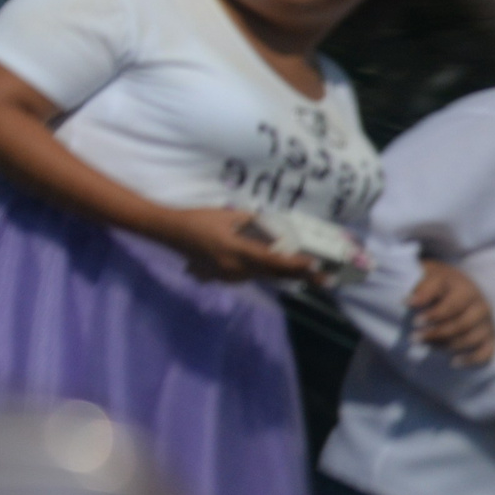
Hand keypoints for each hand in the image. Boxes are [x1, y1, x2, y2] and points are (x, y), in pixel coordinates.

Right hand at [153, 208, 316, 282]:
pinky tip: (270, 265)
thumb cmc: (198, 219)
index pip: (273, 260)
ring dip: (282, 273)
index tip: (314, 265)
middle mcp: (235, 269)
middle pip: (273, 273)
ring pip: (262, 275)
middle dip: (299, 275)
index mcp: (237, 252)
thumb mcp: (227, 215)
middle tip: (324, 279)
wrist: (170, 232)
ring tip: (304, 272)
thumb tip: (274, 229)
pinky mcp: (223, 277)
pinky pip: (250, 275)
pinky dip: (264, 270)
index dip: (295, 264)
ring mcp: (228, 275)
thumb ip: (252, 223)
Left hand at [409, 259, 494, 363]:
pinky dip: (471, 359)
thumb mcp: (431, 277)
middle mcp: (481, 306)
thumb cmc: (439, 283)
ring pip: (471, 339)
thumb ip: (422, 289)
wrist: (456, 284)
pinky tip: (453, 362)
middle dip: (436, 334)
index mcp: (467, 290)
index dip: (434, 315)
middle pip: (461, 325)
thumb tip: (408, 302)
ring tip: (426, 346)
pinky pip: (486, 353)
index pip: (452, 306)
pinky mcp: (490, 337)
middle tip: (414, 338)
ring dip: (447, 346)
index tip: (414, 322)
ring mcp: (488, 323)